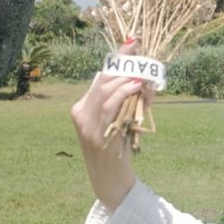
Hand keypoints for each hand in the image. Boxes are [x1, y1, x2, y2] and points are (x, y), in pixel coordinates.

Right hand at [70, 39, 151, 210]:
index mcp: (81, 108)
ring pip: (104, 92)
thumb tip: (143, 80)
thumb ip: (125, 103)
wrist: (108, 180)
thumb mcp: (120, 121)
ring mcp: (86, 124)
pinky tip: (136, 88)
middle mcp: (80, 113)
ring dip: (125, 81)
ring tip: (141, 76)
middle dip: (122, 65)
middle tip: (140, 56)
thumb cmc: (117, 150)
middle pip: (102, 81)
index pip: (100, 77)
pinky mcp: (95, 134)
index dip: (117, 60)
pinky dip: (123, 95)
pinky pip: (109, 108)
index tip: (132, 44)